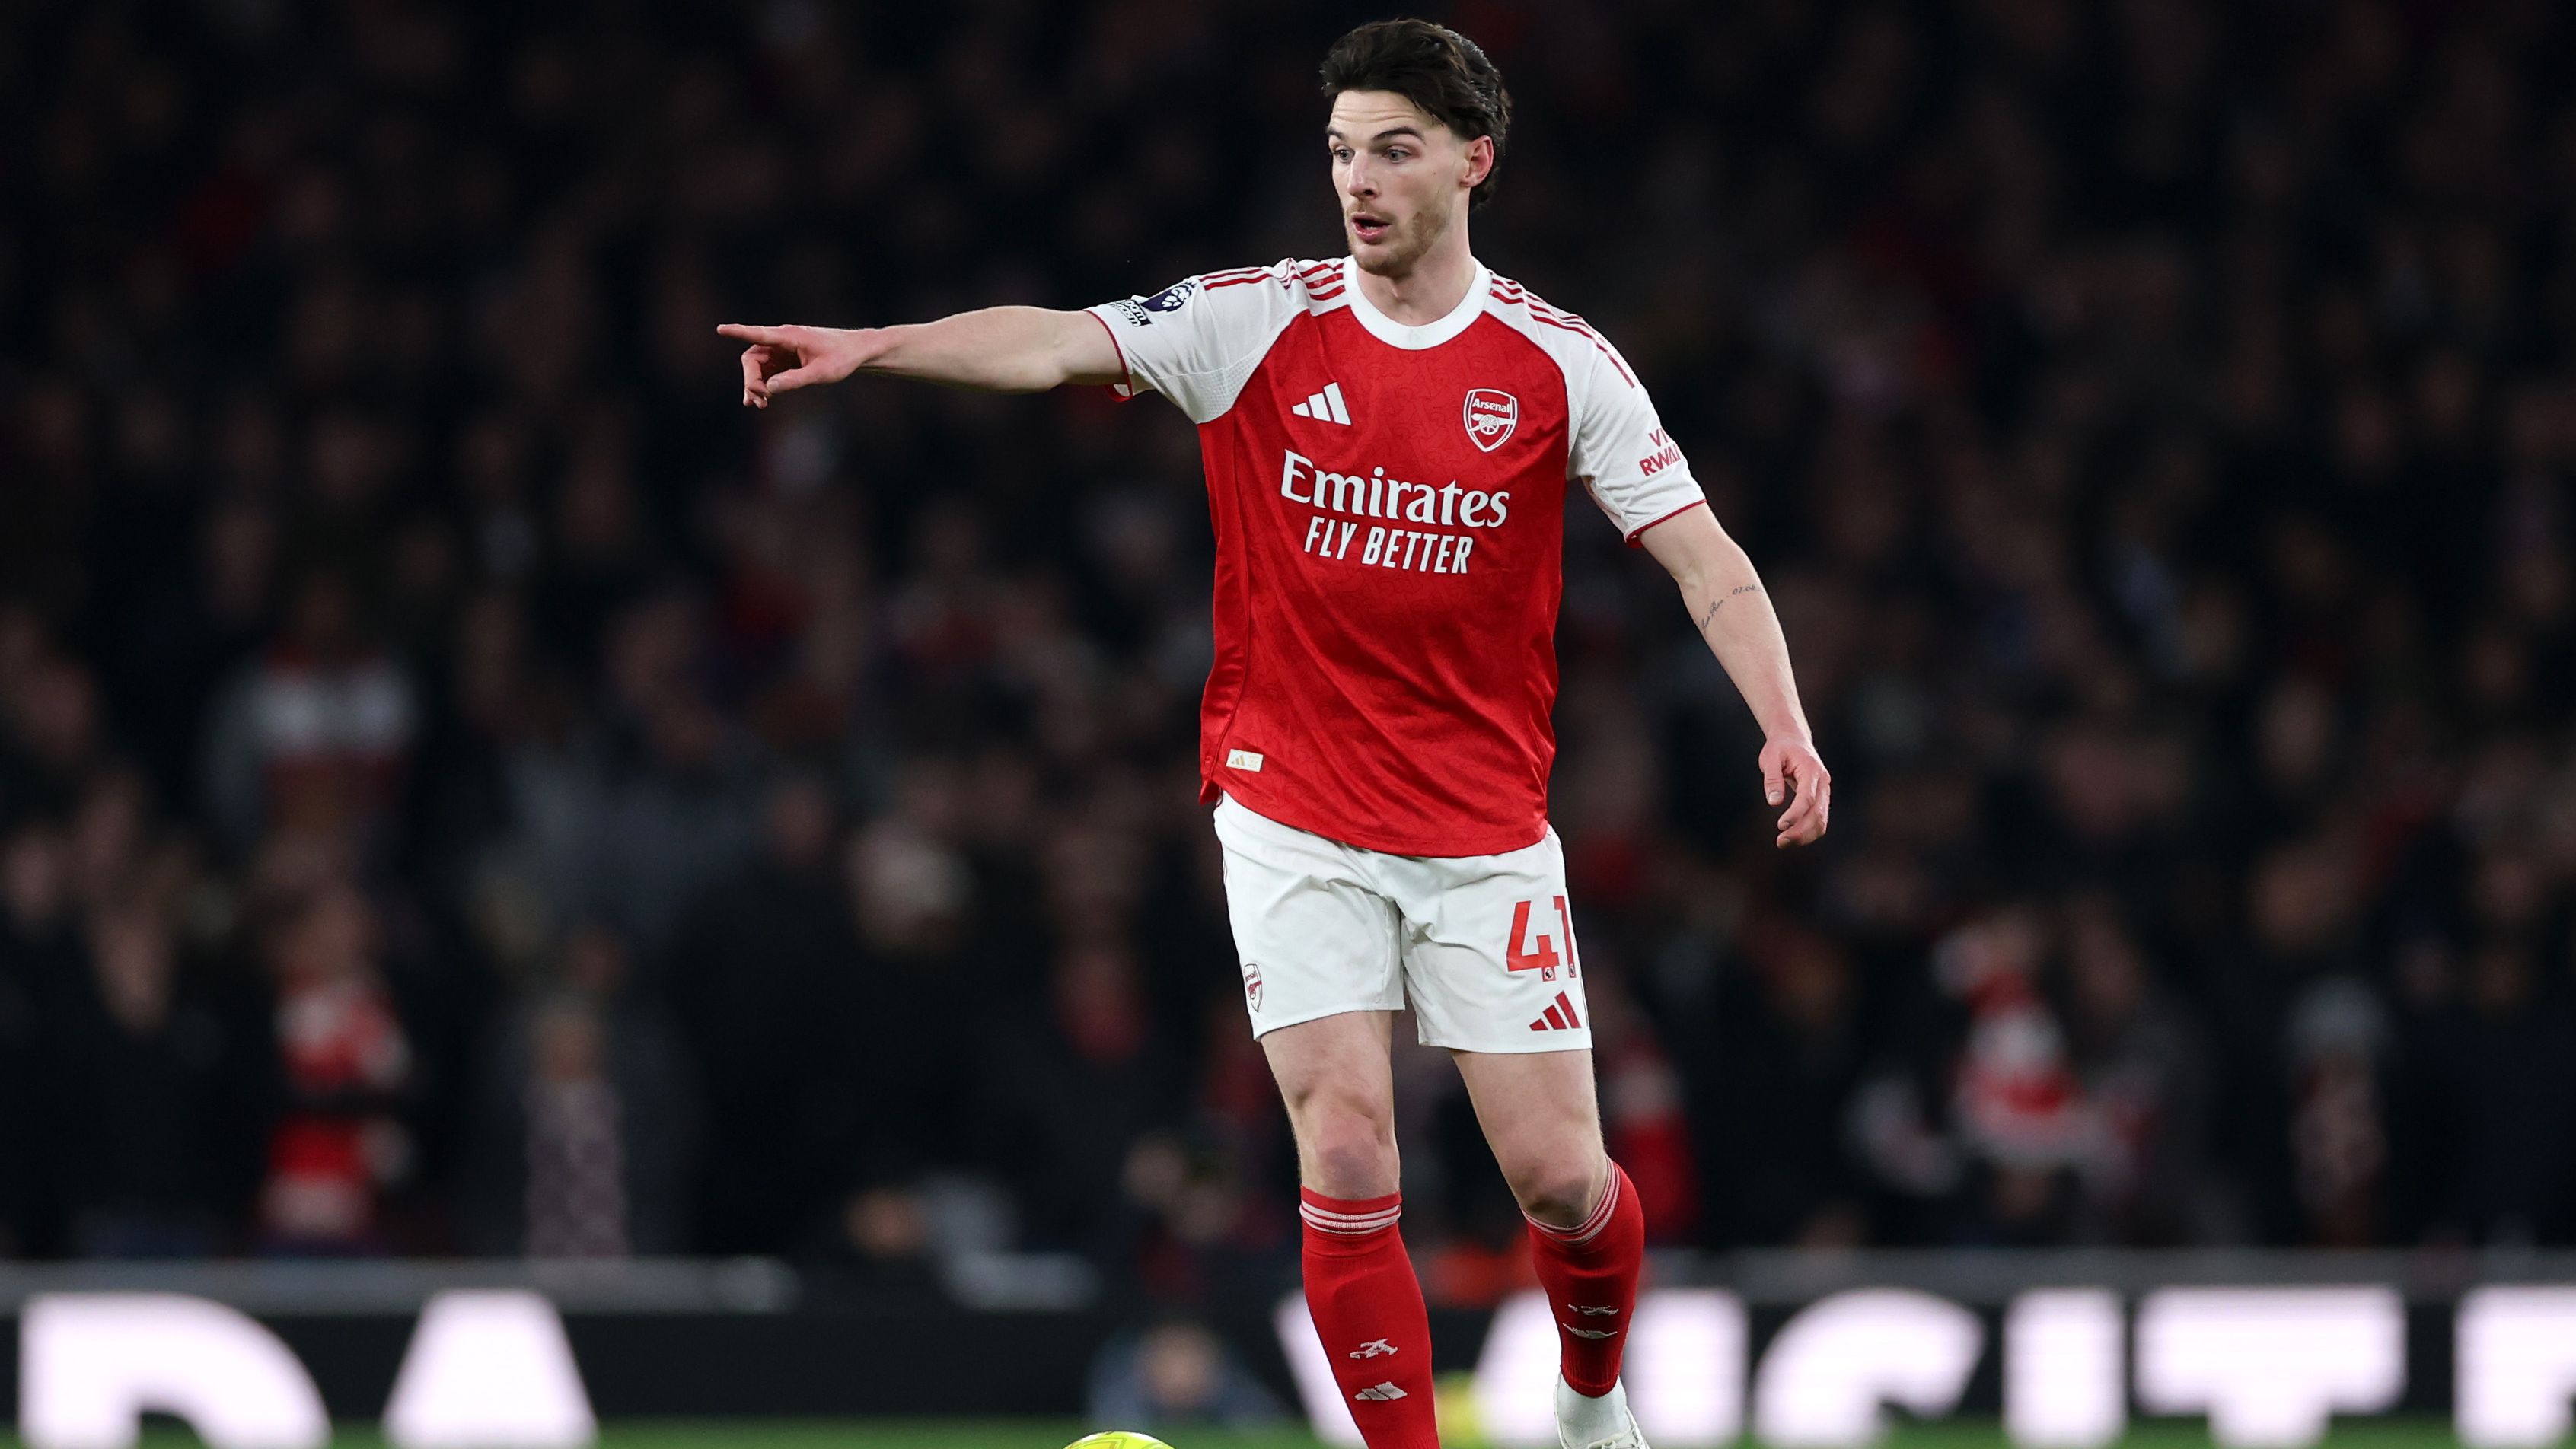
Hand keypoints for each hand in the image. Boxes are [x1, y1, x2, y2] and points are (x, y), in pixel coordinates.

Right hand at [718, 323, 871, 407]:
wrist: (857, 352)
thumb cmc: (842, 358)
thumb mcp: (820, 373)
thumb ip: (794, 380)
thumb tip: (768, 389)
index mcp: (789, 337)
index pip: (758, 334)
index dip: (738, 332)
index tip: (721, 329)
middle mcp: (782, 340)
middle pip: (752, 358)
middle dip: (750, 380)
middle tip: (759, 401)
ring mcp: (783, 350)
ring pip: (758, 367)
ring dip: (755, 385)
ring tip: (759, 405)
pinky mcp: (787, 359)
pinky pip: (768, 372)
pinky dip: (764, 386)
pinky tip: (761, 401)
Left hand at [1760, 736, 1830, 847]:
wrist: (1793, 739)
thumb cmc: (1780, 748)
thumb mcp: (1770, 758)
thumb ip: (1773, 779)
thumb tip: (1774, 803)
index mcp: (1812, 770)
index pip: (1807, 797)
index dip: (1796, 814)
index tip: (1781, 826)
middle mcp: (1823, 782)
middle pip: (1818, 813)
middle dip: (1801, 831)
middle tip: (1780, 842)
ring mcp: (1825, 791)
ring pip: (1822, 820)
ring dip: (1806, 835)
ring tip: (1784, 842)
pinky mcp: (1821, 798)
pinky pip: (1819, 819)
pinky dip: (1809, 832)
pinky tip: (1793, 837)